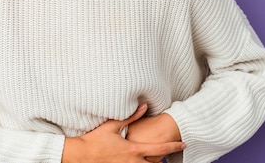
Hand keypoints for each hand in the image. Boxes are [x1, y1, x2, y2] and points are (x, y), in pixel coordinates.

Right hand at [62, 104, 185, 162]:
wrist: (81, 155)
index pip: (160, 149)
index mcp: (134, 150)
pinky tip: (140, 161)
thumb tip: (144, 106)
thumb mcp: (113, 125)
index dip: (174, 147)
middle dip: (164, 160)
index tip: (183, 144)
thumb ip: (131, 117)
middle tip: (170, 155)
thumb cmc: (96, 140)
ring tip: (158, 159)